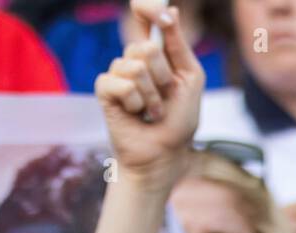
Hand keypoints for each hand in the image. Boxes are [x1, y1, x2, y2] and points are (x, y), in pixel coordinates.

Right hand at [95, 0, 205, 192]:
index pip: (146, 16)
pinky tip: (136, 114)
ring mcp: (118, 73)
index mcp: (157, 52)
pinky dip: (136, 103)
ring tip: (153, 111)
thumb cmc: (179, 121)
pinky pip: (120, 84)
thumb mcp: (190, 79)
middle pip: (147, 47)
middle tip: (165, 97)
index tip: (160, 13)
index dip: (149, 8)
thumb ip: (179, 45)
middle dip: (164, 77)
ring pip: (134, 67)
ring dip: (152, 96)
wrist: (164, 155)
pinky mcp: (104, 90)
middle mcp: (135, 58)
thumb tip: (170, 10)